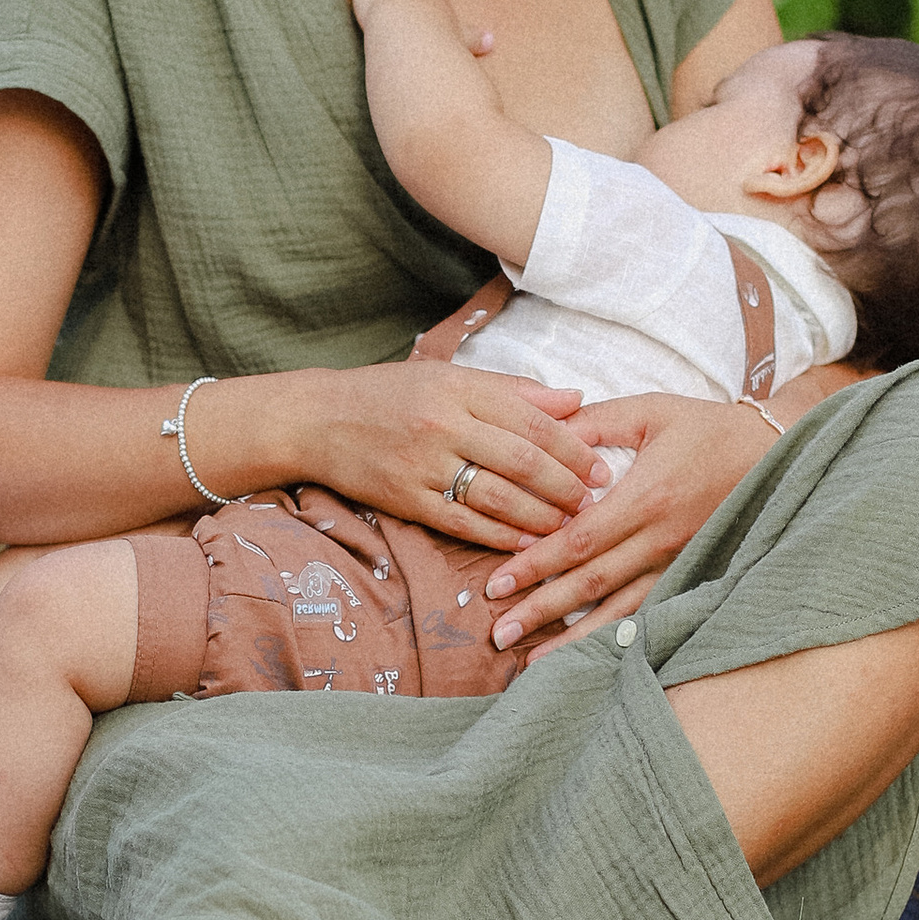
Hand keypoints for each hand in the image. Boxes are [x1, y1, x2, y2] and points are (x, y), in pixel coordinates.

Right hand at [293, 357, 608, 550]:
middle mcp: (444, 426)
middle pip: (522, 461)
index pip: (532, 420)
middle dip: (566, 486)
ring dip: (541, 516)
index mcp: (459, 389)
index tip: (601, 466)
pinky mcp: (405, 500)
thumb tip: (575, 399)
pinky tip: (526, 542)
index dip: (574, 448)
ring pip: (497, 497)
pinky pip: (462, 523)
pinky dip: (499, 535)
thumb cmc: (389, 394)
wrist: (317, 420)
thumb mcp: (449, 376)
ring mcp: (423, 466)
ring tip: (569, 525)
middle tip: (595, 501)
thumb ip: (513, 390)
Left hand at [484, 390, 775, 652]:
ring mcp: (677, 561)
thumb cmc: (705, 428)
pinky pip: (647, 611)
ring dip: (574, 638)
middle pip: (591, 583)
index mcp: (646, 496)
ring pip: (619, 609)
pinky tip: (589, 657)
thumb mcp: (648, 411)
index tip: (497, 584)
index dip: (536, 565)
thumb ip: (593, 422)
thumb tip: (540, 434)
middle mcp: (660, 538)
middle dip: (542, 610)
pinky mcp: (689, 573)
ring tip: (534, 662)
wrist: (772, 454)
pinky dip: (615, 635)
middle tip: (500, 633)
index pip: (579, 540)